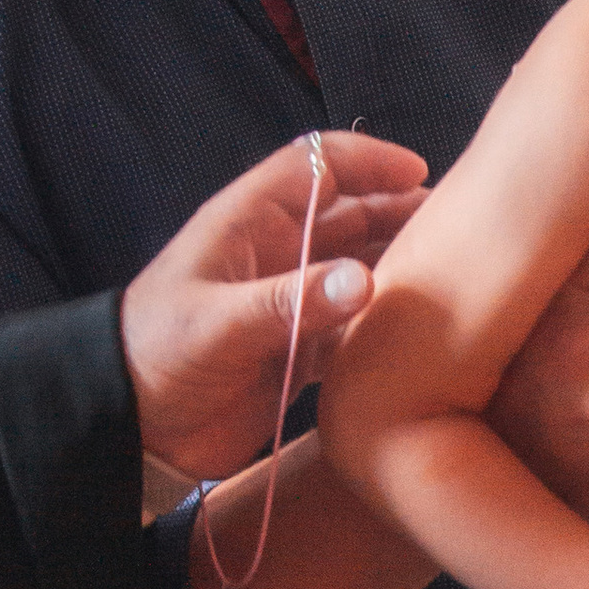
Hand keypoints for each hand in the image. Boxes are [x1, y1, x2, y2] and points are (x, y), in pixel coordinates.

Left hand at [121, 134, 429, 480]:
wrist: (130, 427)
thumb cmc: (155, 354)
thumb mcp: (217, 323)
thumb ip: (289, 302)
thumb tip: (364, 281)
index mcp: (249, 221)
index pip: (316, 166)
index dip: (367, 161)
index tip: (419, 174)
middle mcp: (277, 253)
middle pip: (353, 215)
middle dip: (402, 215)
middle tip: (457, 231)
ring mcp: (291, 302)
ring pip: (359, 270)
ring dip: (399, 271)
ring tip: (453, 281)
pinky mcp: (299, 350)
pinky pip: (354, 327)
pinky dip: (383, 326)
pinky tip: (418, 335)